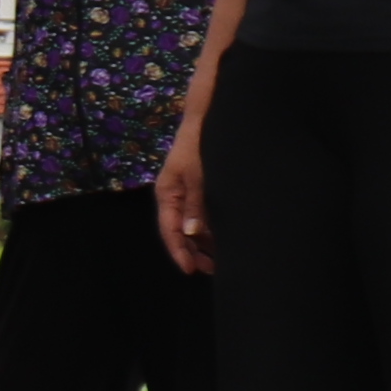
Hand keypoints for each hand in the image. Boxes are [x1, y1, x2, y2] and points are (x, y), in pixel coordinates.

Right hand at [154, 115, 213, 277]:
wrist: (207, 119)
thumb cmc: (199, 146)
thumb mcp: (198, 177)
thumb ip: (195, 205)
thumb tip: (189, 233)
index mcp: (167, 194)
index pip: (169, 230)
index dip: (179, 252)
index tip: (190, 270)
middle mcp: (175, 197)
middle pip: (179, 232)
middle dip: (193, 252)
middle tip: (211, 269)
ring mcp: (187, 193)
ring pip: (192, 225)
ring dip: (203, 242)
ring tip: (220, 258)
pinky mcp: (200, 189)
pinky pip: (202, 215)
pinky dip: (210, 228)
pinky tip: (223, 237)